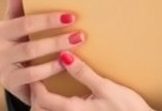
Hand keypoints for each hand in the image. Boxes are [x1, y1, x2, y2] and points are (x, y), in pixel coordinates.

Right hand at [0, 0, 85, 103]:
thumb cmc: (23, 43)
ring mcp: (2, 67)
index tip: (71, 16)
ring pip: (31, 59)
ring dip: (55, 53)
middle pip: (29, 43)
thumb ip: (18, 4)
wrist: (18, 75)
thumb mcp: (20, 24)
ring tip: (75, 49)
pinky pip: (32, 77)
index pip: (24, 22)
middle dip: (56, 39)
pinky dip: (49, 70)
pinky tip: (65, 65)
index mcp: (0, 30)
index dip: (47, 20)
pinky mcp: (9, 83)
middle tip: (79, 35)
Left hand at [31, 51, 153, 110]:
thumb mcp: (105, 87)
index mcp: (72, 110)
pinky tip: (61, 99)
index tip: (35, 70)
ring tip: (47, 88)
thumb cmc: (127, 109)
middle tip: (38, 77)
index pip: (41, 99)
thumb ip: (83, 73)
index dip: (34, 84)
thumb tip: (64, 56)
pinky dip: (54, 107)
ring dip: (43, 103)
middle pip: (39, 110)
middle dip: (35, 96)